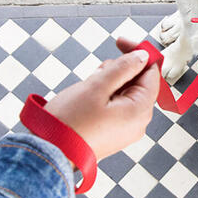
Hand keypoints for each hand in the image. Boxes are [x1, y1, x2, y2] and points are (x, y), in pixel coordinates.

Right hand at [45, 37, 159, 160]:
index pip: (150, 73)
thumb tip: (141, 57)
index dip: (137, 54)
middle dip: (119, 71)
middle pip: (138, 83)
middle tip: (97, 72)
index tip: (120, 42)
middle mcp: (137, 123)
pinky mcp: (112, 134)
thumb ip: (123, 68)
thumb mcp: (97, 87)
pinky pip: (115, 107)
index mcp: (140, 111)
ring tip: (88, 88)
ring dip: (108, 83)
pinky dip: (104, 96)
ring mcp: (125, 130)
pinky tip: (87, 98)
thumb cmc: (70, 123)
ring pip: (124, 94)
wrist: (47, 155)